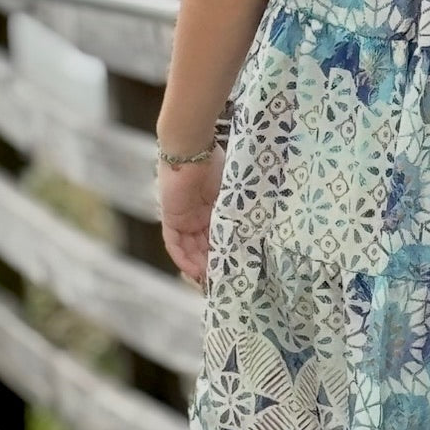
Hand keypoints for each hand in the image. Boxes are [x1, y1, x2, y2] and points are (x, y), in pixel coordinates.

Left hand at [157, 145, 224, 287]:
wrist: (193, 149)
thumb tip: (258, 228)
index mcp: (214, 207)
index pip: (219, 236)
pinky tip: (194, 271)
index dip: (226, 252)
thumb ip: (238, 209)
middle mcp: (198, 215)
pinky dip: (183, 258)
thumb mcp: (233, 192)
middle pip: (204, 246)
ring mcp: (184, 217)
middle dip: (213, 264)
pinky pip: (174, 244)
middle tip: (225, 280)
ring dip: (199, 265)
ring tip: (212, 280)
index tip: (237, 267)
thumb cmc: (217, 162)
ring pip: (190, 248)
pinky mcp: (171, 217)